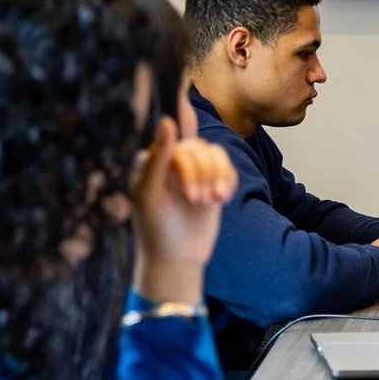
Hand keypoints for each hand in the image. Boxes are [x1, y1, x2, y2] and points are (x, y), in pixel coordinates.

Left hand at [132, 111, 236, 303]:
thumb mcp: (150, 193)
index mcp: (152, 160)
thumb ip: (158, 157)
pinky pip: (227, 168)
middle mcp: (172, 160)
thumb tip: (167, 120)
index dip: (186, 166)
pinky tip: (222, 199)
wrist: (176, 259)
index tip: (190, 196)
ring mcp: (194, 172)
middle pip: (198, 148)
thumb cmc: (155, 227)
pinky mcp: (212, 183)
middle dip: (201, 175)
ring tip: (212, 201)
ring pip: (215, 154)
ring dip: (217, 176)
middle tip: (196, 203)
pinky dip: (228, 181)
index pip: (175, 144)